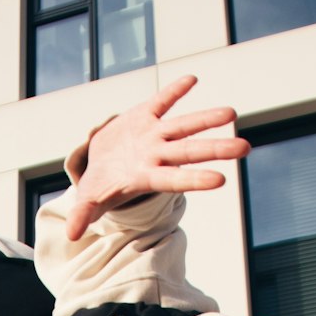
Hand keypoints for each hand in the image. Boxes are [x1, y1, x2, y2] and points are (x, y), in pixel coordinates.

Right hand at [65, 74, 249, 240]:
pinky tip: (192, 80)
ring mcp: (154, 135)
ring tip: (232, 113)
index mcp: (148, 176)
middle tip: (246, 148)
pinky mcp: (145, 115)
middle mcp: (157, 155)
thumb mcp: (91, 199)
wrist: (102, 162)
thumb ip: (84, 214)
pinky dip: (175, 90)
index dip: (195, 179)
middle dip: (217, 149)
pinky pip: (162, 100)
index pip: (176, 179)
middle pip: (190, 151)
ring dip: (207, 118)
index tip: (221, 180)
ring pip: (184, 125)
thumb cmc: (102, 185)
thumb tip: (70, 235)